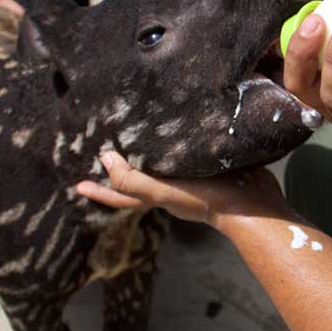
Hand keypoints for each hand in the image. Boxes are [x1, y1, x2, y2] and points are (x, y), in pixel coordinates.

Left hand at [76, 151, 294, 232]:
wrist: (252, 202)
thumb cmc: (206, 199)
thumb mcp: (164, 192)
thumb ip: (133, 181)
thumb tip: (104, 158)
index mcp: (158, 196)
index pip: (121, 195)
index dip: (100, 190)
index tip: (78, 184)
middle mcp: (173, 188)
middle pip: (139, 179)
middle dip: (123, 168)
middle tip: (107, 149)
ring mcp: (193, 178)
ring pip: (164, 165)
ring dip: (150, 153)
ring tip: (139, 133)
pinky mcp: (211, 165)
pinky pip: (187, 155)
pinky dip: (178, 145)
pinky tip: (181, 128)